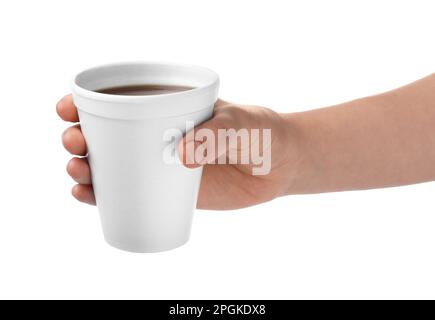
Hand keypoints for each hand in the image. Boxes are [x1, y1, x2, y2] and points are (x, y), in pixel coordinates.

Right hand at [57, 95, 299, 208]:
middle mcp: (156, 134)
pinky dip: (103, 197)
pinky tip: (88, 197)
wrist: (278, 165)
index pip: (118, 100)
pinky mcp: (168, 191)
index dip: (85, 103)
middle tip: (76, 143)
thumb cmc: (260, 131)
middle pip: (104, 134)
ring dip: (84, 168)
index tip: (68, 108)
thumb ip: (215, 134)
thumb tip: (179, 156)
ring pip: (111, 165)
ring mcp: (159, 164)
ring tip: (78, 173)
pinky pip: (129, 193)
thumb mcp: (240, 123)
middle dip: (78, 137)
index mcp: (167, 106)